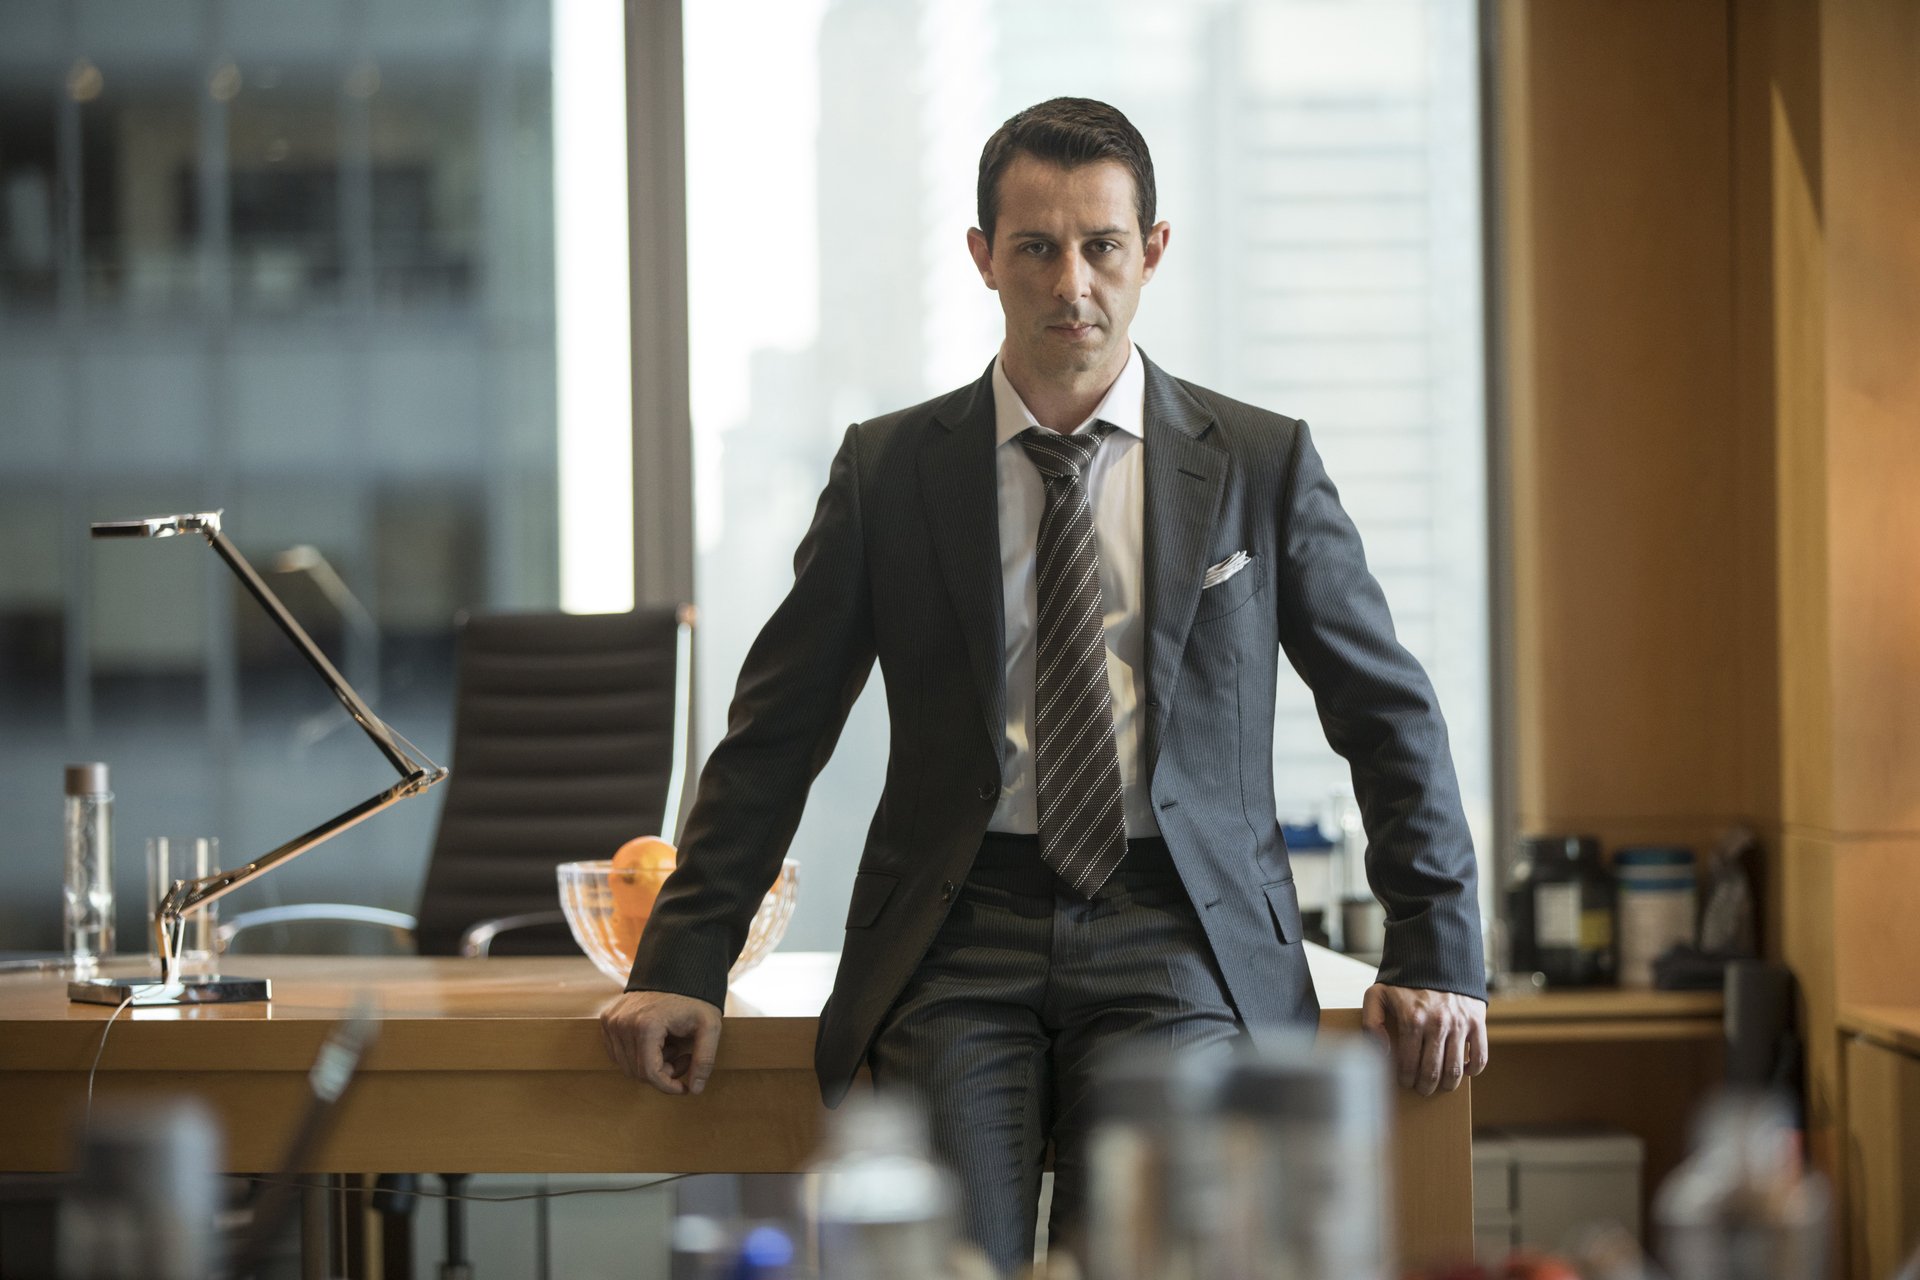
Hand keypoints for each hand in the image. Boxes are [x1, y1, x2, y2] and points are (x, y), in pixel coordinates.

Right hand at [599, 990, 723, 1094]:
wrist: (677, 971)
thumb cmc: (695, 999)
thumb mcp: (710, 1027)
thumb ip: (705, 1059)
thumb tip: (695, 1089)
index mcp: (646, 1025)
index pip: (650, 1073)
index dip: (668, 1086)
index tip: (685, 1088)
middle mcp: (622, 1023)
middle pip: (637, 1072)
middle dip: (663, 1074)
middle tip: (683, 1058)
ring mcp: (611, 1020)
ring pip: (626, 1065)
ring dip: (651, 1065)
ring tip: (672, 1047)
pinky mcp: (607, 1020)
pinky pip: (618, 1053)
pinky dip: (638, 1055)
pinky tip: (658, 1043)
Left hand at [1360, 983, 1487, 1095]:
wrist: (1437, 957)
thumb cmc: (1404, 981)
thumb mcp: (1378, 994)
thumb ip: (1371, 1022)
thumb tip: (1381, 1050)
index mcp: (1412, 1019)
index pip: (1408, 1063)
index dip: (1405, 1078)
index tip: (1405, 1082)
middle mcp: (1437, 1023)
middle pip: (1432, 1071)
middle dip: (1425, 1086)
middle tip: (1422, 1089)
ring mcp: (1459, 1023)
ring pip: (1456, 1069)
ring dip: (1447, 1083)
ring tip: (1440, 1085)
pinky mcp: (1477, 1021)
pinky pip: (1480, 1056)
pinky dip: (1473, 1070)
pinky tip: (1463, 1070)